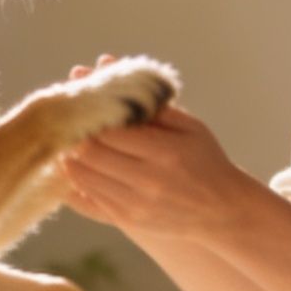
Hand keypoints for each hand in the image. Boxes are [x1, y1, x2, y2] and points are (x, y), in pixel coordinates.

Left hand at [60, 55, 255, 242]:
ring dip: (69, 158)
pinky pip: (87, 199)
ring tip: (69, 142)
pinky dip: (76, 181)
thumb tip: (107, 68)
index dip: (87, 117)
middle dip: (73, 136)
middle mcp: (148, 181)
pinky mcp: (127, 222)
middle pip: (89, 154)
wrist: (223, 212)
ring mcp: (136, 205)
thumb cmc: (205, 160)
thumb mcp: (189, 126)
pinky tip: (77, 167)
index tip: (80, 106)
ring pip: (82, 177)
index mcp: (164, 151)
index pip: (108, 131)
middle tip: (67, 123)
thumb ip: (150, 103)